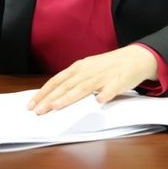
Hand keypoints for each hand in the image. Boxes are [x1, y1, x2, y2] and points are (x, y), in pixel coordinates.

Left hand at [28, 45, 158, 114]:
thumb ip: (74, 81)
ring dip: (69, 97)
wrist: (136, 57)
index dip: (44, 92)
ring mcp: (103, 76)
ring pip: (84, 87)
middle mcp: (88, 71)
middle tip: (38, 111)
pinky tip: (100, 101)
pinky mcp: (119, 81)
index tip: (31, 104)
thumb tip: (54, 96)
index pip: (57, 81)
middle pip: (67, 86)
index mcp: (79, 68)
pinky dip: (105, 94)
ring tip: (57, 106)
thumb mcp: (88, 70)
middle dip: (51, 98)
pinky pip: (111, 88)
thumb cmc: (109, 67)